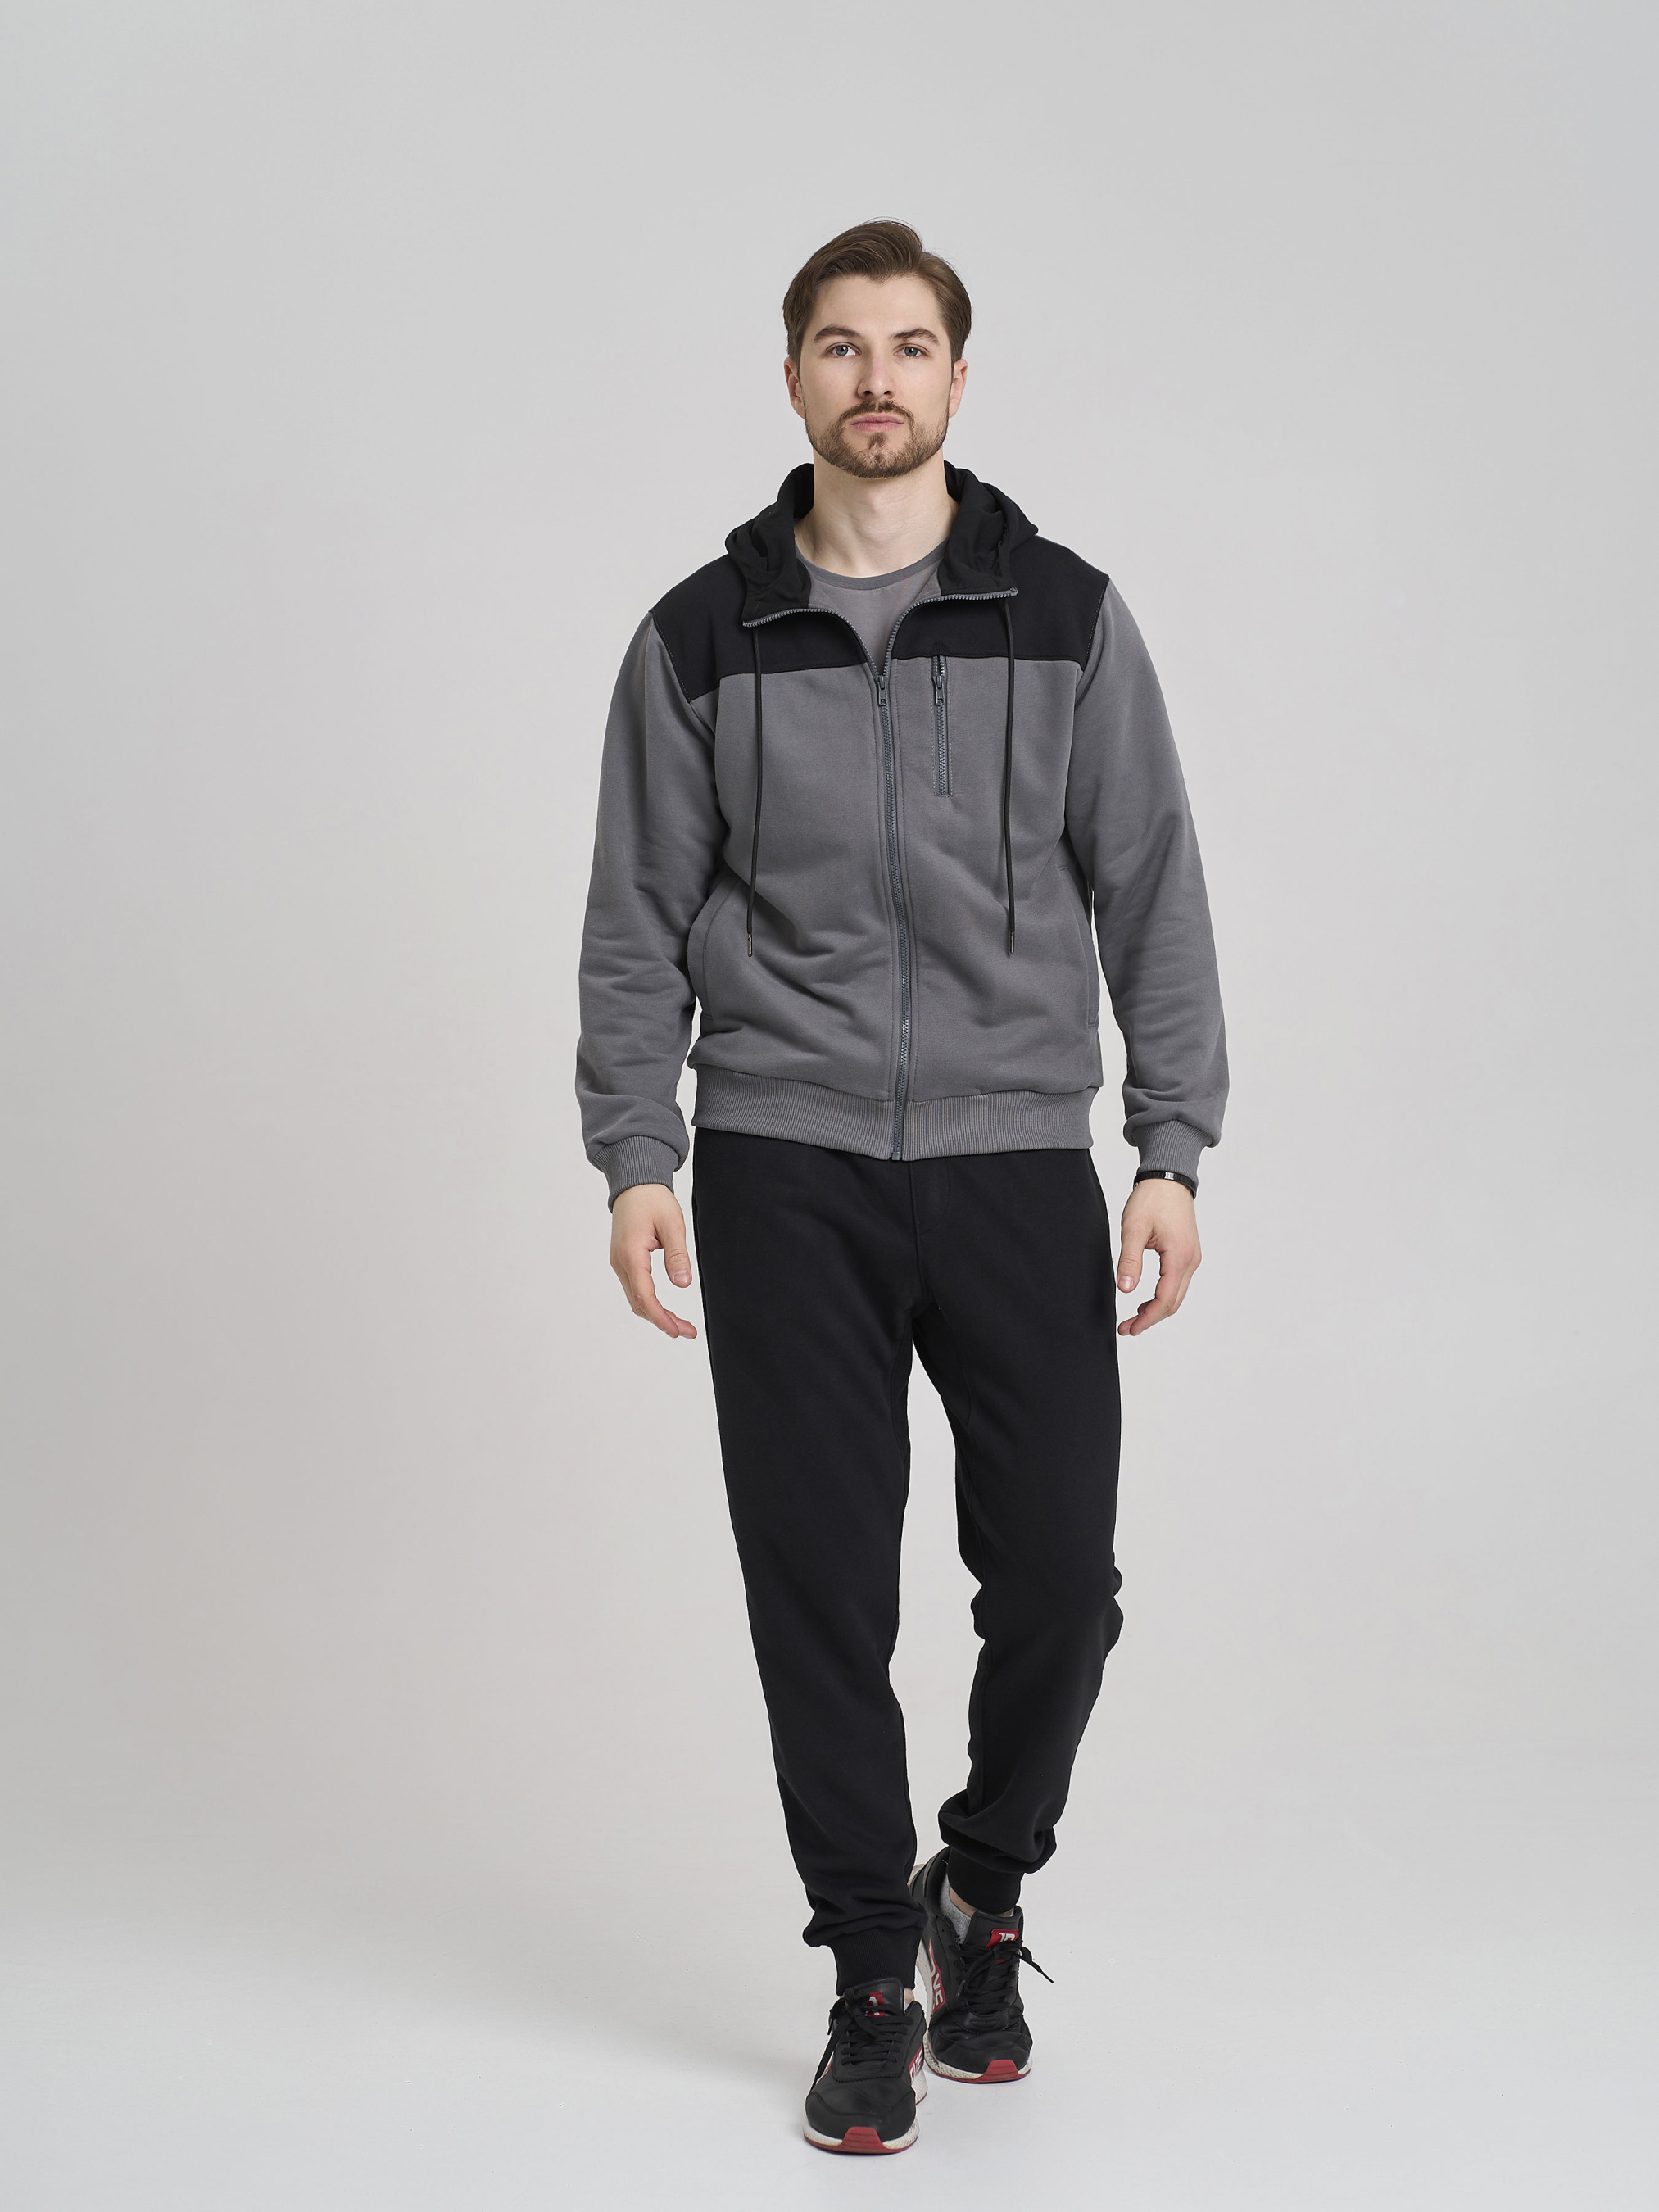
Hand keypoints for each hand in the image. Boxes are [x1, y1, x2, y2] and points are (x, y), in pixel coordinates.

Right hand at [609, 1184, 697, 1338]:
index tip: (677, 1330)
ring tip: (680, 1325)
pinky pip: (634, 1288)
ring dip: (656, 1314)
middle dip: (662, 1321)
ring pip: (635, 1298)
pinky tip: (664, 1309)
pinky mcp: (623, 1260)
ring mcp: (619, 1262)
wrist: (634, 1183)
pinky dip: (649, 1302)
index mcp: (631, 1254)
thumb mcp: (672, 1223)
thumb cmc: (652, 1199)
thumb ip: (677, 1254)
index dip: (660, 1317)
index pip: (644, 1296)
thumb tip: (683, 1284)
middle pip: (638, 1303)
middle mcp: (620, 1262)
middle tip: (687, 1332)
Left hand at [1116, 1181, 1200, 1337]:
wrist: (1169, 1179)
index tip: (1129, 1328)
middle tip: (1127, 1328)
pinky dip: (1163, 1296)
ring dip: (1157, 1309)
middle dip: (1150, 1319)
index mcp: (1179, 1256)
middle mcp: (1191, 1261)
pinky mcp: (1188, 1254)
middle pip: (1173, 1302)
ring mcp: (1191, 1258)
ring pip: (1177, 1295)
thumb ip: (1129, 1261)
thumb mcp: (1133, 1229)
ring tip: (1133, 1317)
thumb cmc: (1152, 1199)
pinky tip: (1146, 1300)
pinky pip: (1177, 1283)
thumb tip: (1125, 1289)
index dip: (1147, 1318)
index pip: (1165, 1299)